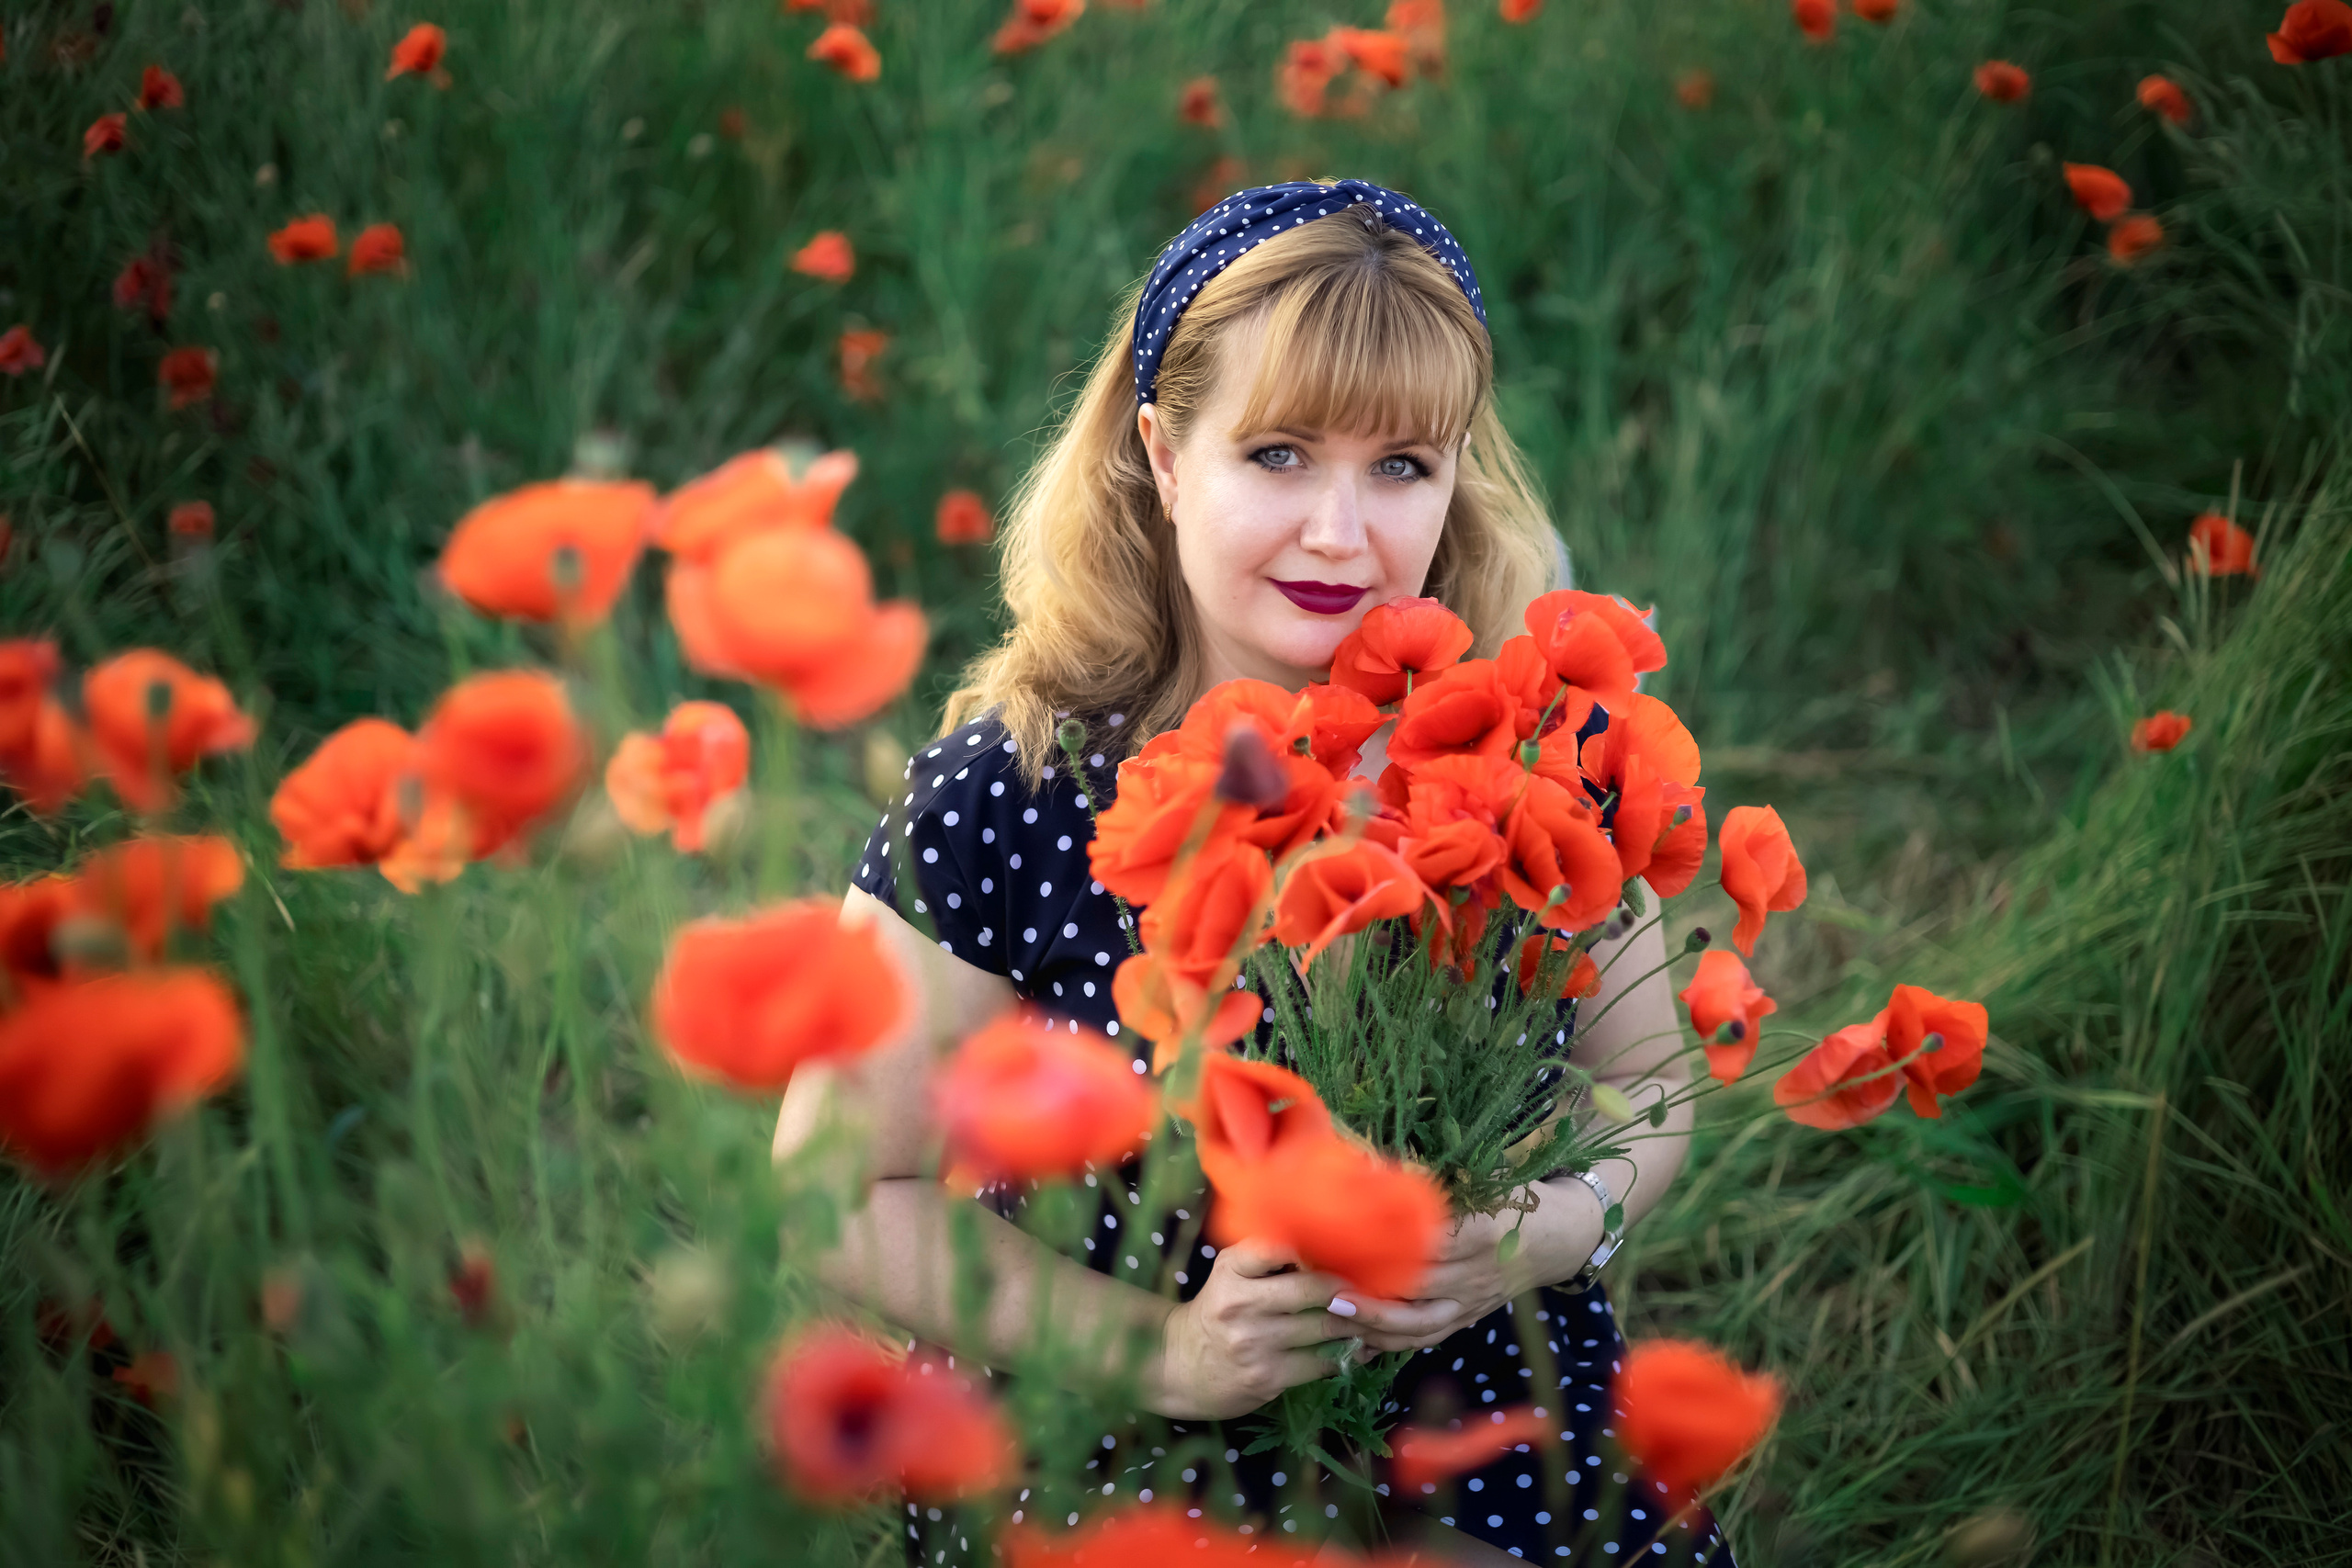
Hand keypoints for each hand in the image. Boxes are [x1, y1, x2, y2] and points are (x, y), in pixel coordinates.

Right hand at [1145, 1240, 1357, 1419]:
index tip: (1342, 1251)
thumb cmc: (1219, 1311)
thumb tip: (1331, 1246)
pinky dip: (1350, 1354)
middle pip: (1313, 1290)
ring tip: (1378, 1316)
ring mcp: (1254, 1343)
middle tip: (1373, 1288)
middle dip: (1350, 1289)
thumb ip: (1268, 1257)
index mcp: (1231, 1270)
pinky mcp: (1267, 1377)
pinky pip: (1323, 1362)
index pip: (1276, 1247)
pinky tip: (1364, 1347)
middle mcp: (1240, 1304)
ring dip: (1359, 1323)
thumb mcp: (1230, 1274)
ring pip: (1325, 1328)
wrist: (1182, 1367)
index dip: (1315, 1249)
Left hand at [1339, 1180, 1604, 1352]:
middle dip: (1370, 1294)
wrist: (1559, 1236)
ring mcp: (1473, 1302)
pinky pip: (1427, 1338)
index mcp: (1482, 1231)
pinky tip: (1355, 1345)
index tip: (1347, 1242)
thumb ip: (1433, 1182)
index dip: (1388, 1248)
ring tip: (1333, 1318)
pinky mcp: (1469, 1319)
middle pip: (1417, 1290)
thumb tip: (1370, 1168)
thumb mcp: (1484, 1180)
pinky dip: (1391, 1344)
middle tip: (1322, 1286)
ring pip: (1419, 1325)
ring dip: (1374, 1326)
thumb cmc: (1514, 1196)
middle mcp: (1477, 1273)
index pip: (1430, 1244)